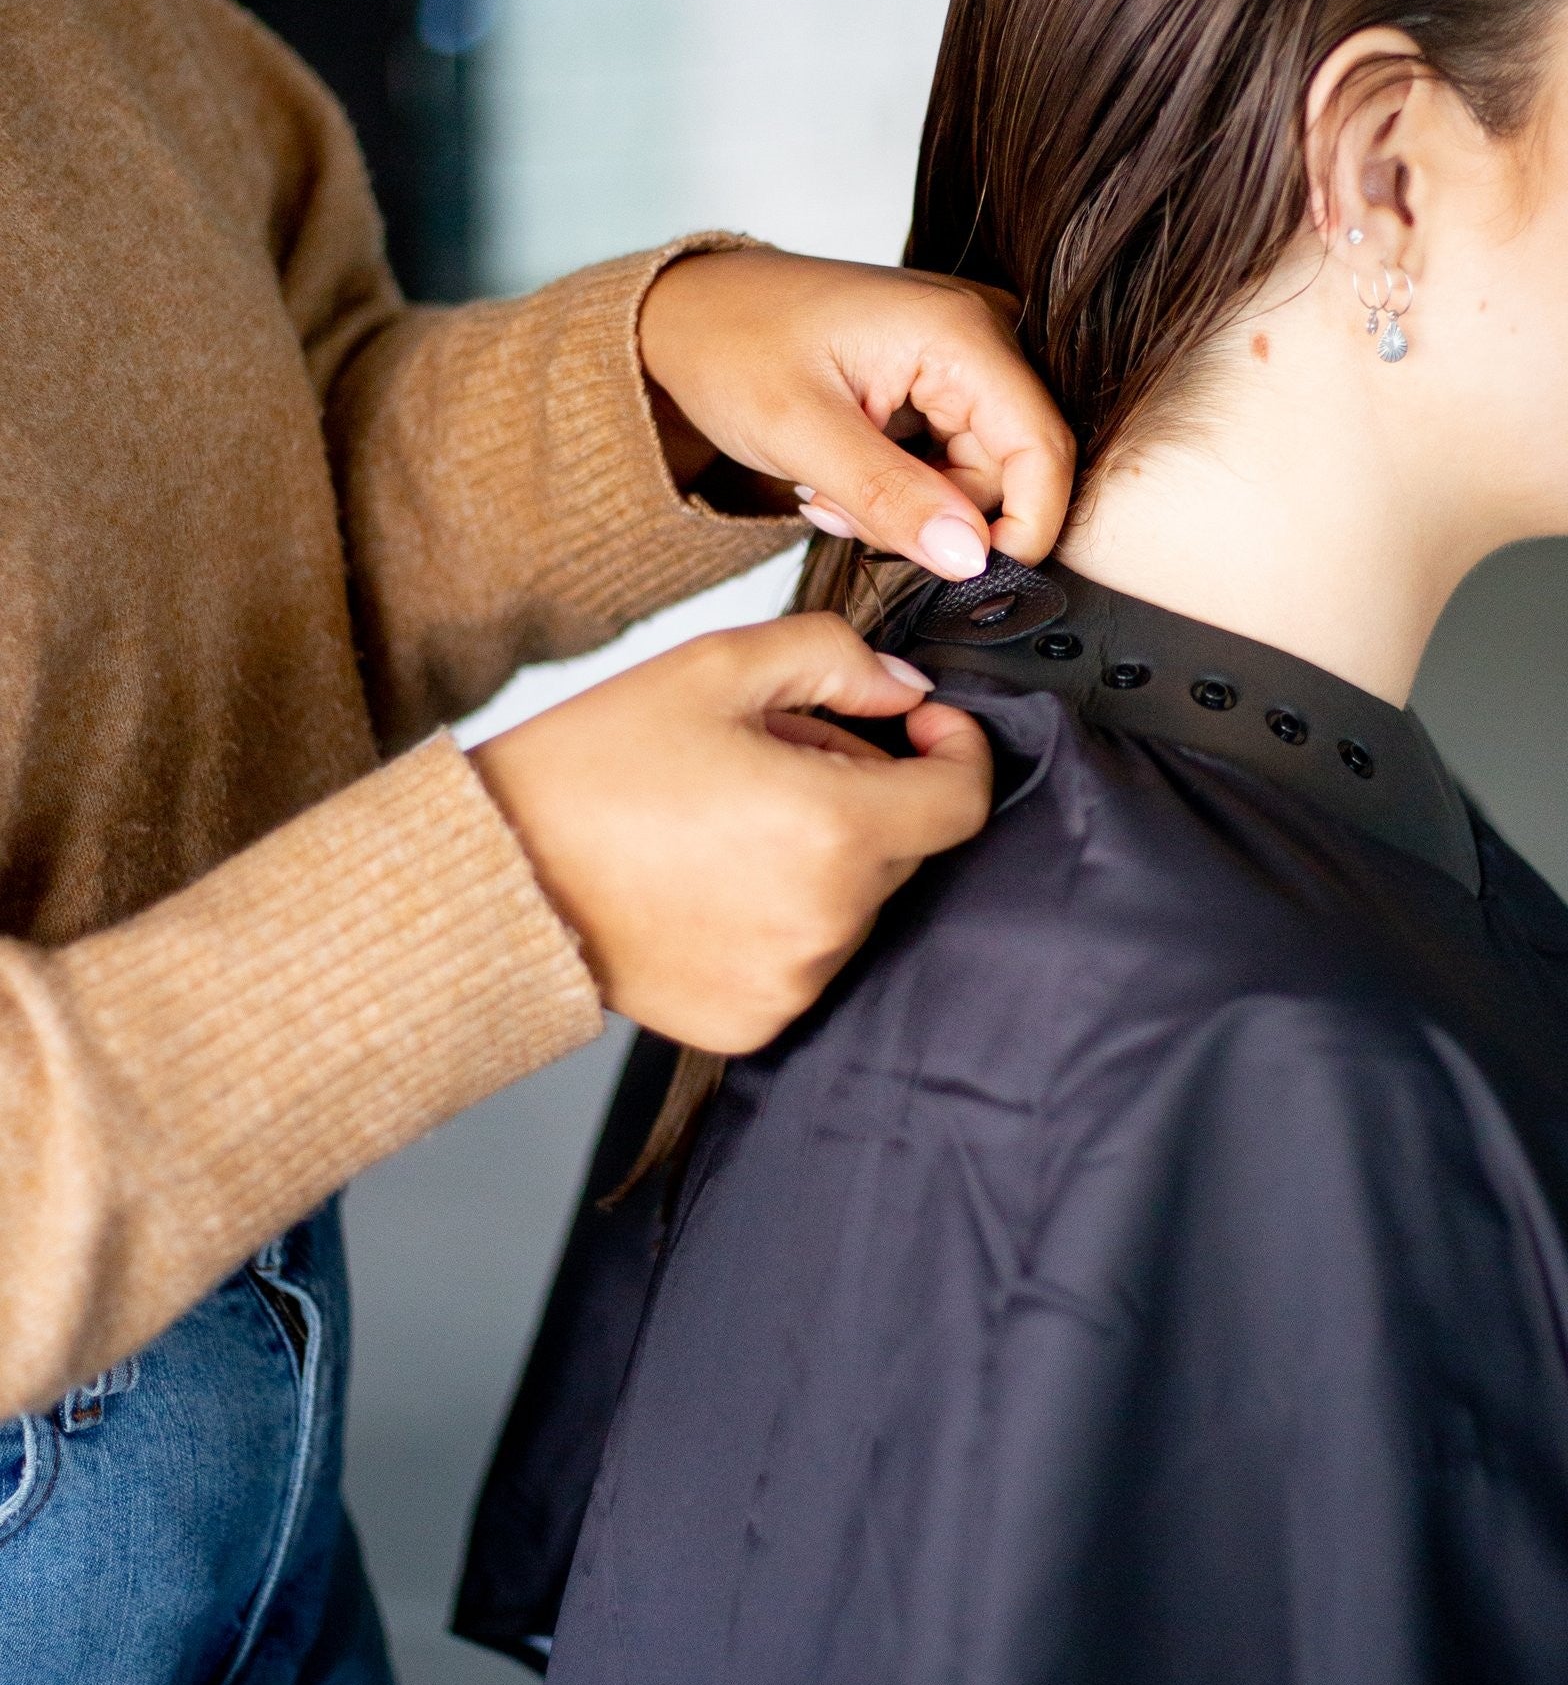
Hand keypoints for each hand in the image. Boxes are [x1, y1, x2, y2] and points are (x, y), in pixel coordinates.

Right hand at [470, 613, 991, 1048]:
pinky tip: (711, 876)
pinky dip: (783, 913)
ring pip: (856, 900)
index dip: (955, 749)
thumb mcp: (715, 669)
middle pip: (904, 845)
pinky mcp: (752, 1024)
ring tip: (729, 815)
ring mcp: (791, 982)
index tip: (920, 723)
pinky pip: (805, 955)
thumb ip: (836, 660)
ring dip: (823, 852)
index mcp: (834, 830)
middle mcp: (826, 921)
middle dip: (866, 788)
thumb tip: (903, 688)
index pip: (962, 801)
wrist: (489, 874)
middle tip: (776, 753)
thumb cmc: (589, 766)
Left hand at [639, 246, 1073, 581]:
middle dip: (936, 517)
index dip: (1022, 529)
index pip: (1042, 448)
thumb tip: (972, 559)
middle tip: (841, 513)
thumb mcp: (800, 433)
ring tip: (828, 489)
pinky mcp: (945, 372)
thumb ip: (891, 498)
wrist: (687, 311)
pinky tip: (844, 473)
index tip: (968, 579)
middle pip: (1012, 467)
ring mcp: (966, 349)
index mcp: (959, 329)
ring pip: (982, 472)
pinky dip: (904, 485)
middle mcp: (981, 328)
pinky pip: (957, 456)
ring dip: (911, 506)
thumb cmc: (728, 346)